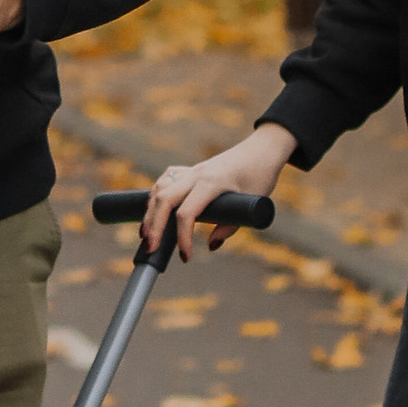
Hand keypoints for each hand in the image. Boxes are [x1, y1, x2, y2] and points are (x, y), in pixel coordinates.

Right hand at [141, 123, 295, 260]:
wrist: (262, 150)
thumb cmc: (260, 176)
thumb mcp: (252, 205)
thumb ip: (229, 227)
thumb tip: (210, 245)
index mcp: (212, 183)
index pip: (187, 213)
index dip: (182, 237)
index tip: (186, 256)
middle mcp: (197, 174)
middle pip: (165, 199)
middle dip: (154, 226)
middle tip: (150, 249)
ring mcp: (192, 170)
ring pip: (160, 188)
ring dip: (150, 212)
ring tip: (145, 235)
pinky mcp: (191, 169)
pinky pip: (166, 180)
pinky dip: (155, 196)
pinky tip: (151, 210)